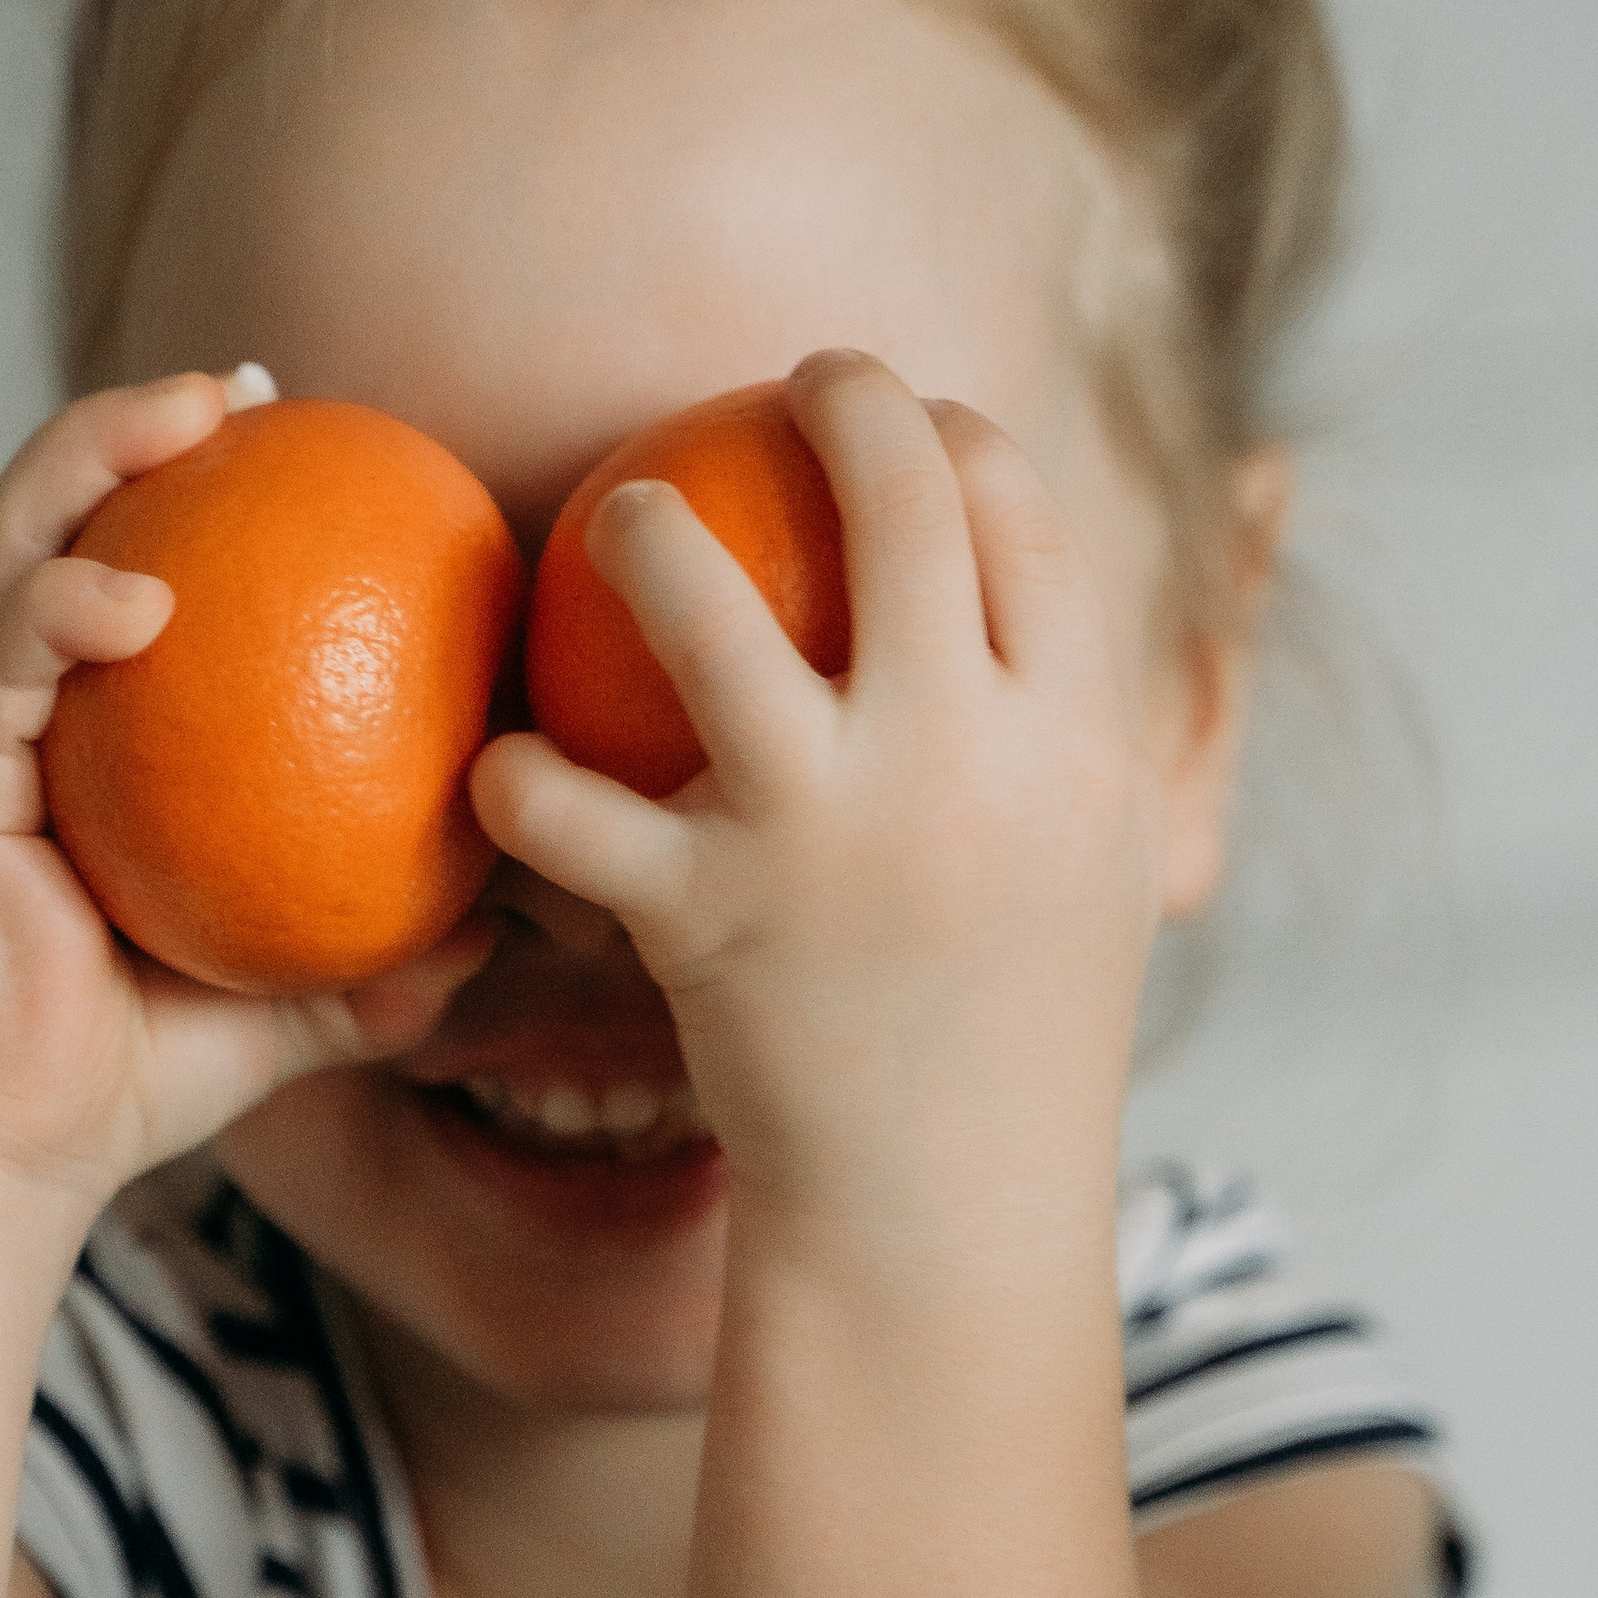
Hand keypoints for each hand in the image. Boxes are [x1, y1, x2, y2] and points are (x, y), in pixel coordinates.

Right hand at [0, 373, 488, 1220]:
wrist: (7, 1161)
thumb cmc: (133, 1075)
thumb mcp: (292, 998)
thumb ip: (383, 947)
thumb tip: (512, 912)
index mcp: (65, 730)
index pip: (120, 562)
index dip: (194, 484)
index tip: (302, 433)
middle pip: (50, 514)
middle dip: (134, 423)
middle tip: (246, 388)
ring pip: (5, 549)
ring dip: (88, 463)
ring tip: (187, 419)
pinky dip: (59, 611)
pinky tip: (135, 592)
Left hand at [471, 351, 1165, 1244]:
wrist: (948, 1218)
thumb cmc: (1015, 1042)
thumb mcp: (1097, 876)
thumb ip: (1072, 741)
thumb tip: (1055, 633)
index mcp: (1072, 743)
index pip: (1024, 520)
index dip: (965, 435)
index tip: (920, 415)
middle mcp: (961, 759)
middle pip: (903, 499)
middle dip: (846, 398)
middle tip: (795, 379)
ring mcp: (828, 830)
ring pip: (703, 608)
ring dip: (648, 532)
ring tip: (625, 512)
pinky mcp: (706, 916)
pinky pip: (575, 813)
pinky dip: (523, 783)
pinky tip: (500, 766)